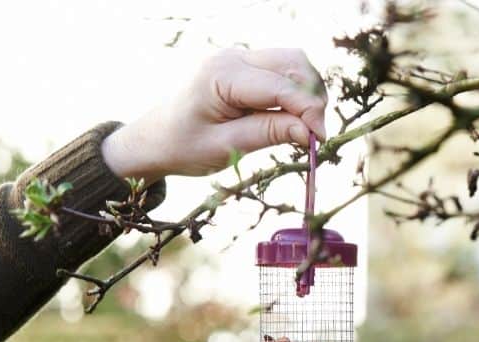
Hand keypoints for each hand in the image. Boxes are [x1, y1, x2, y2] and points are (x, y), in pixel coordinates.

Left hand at [102, 47, 326, 182]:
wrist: (157, 138)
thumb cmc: (184, 146)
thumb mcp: (226, 147)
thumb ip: (269, 134)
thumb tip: (310, 131)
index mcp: (222, 75)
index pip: (281, 86)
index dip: (308, 111)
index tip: (320, 141)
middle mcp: (233, 57)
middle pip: (294, 63)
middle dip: (313, 97)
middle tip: (315, 135)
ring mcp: (240, 58)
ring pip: (293, 62)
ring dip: (308, 92)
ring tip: (306, 127)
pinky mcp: (247, 66)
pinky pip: (283, 70)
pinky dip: (297, 91)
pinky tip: (294, 118)